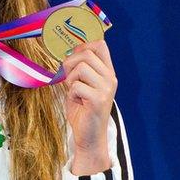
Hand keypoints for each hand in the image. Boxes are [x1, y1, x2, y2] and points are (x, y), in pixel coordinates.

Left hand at [62, 40, 116, 174]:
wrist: (88, 135)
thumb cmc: (82, 109)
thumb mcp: (81, 84)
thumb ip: (79, 68)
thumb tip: (68, 51)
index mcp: (107, 72)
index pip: (101, 45)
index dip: (83, 45)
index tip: (73, 56)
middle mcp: (110, 78)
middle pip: (87, 53)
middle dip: (70, 63)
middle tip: (69, 79)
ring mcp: (106, 88)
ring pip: (81, 68)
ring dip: (70, 79)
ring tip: (74, 91)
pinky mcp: (99, 99)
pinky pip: (76, 85)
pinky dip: (71, 93)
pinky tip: (77, 101)